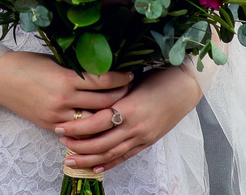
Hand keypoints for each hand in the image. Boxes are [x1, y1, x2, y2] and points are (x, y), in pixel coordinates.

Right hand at [0, 51, 133, 130]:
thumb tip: (100, 67)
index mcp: (66, 78)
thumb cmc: (25, 64)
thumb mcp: (53, 60)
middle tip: (129, 89)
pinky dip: (89, 122)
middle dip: (120, 96)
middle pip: (104, 102)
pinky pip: (77, 128)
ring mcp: (57, 115)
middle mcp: (64, 99)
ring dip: (107, 112)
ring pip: (93, 119)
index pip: (103, 80)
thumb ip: (75, 68)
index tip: (130, 75)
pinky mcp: (51, 125)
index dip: (120, 78)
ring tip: (118, 104)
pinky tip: (97, 116)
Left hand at [56, 64, 202, 173]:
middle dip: (78, 145)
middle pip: (100, 143)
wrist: (186, 86)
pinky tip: (96, 168)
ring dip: (89, 158)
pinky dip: (110, 164)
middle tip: (61, 141)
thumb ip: (111, 91)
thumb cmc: (158, 76)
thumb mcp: (131, 81)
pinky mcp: (148, 142)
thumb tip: (85, 92)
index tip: (59, 125)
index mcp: (127, 107)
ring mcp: (142, 136)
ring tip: (71, 159)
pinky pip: (126, 157)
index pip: (95, 123)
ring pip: (111, 154)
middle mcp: (134, 126)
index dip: (76, 127)